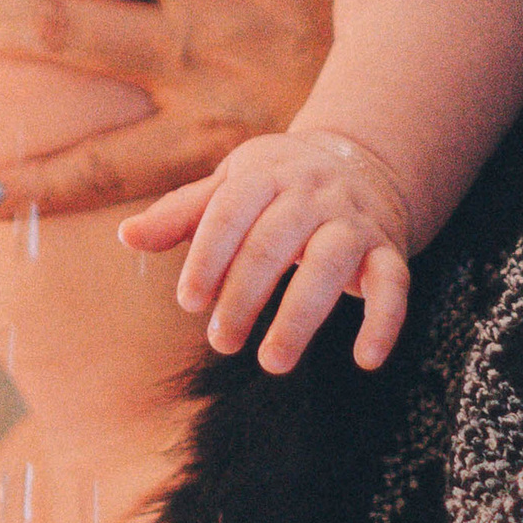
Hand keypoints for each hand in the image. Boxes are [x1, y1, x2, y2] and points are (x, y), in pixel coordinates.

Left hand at [127, 129, 411, 376]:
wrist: (363, 160)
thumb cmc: (279, 182)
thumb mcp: (231, 185)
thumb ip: (183, 213)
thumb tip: (127, 236)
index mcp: (265, 175)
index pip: (231, 212)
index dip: (208, 257)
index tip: (189, 302)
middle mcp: (311, 194)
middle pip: (275, 241)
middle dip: (244, 294)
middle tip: (221, 341)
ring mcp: (353, 221)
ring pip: (330, 262)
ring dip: (301, 315)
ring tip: (272, 362)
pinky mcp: (388, 249)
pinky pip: (394, 283)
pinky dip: (385, 321)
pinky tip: (365, 360)